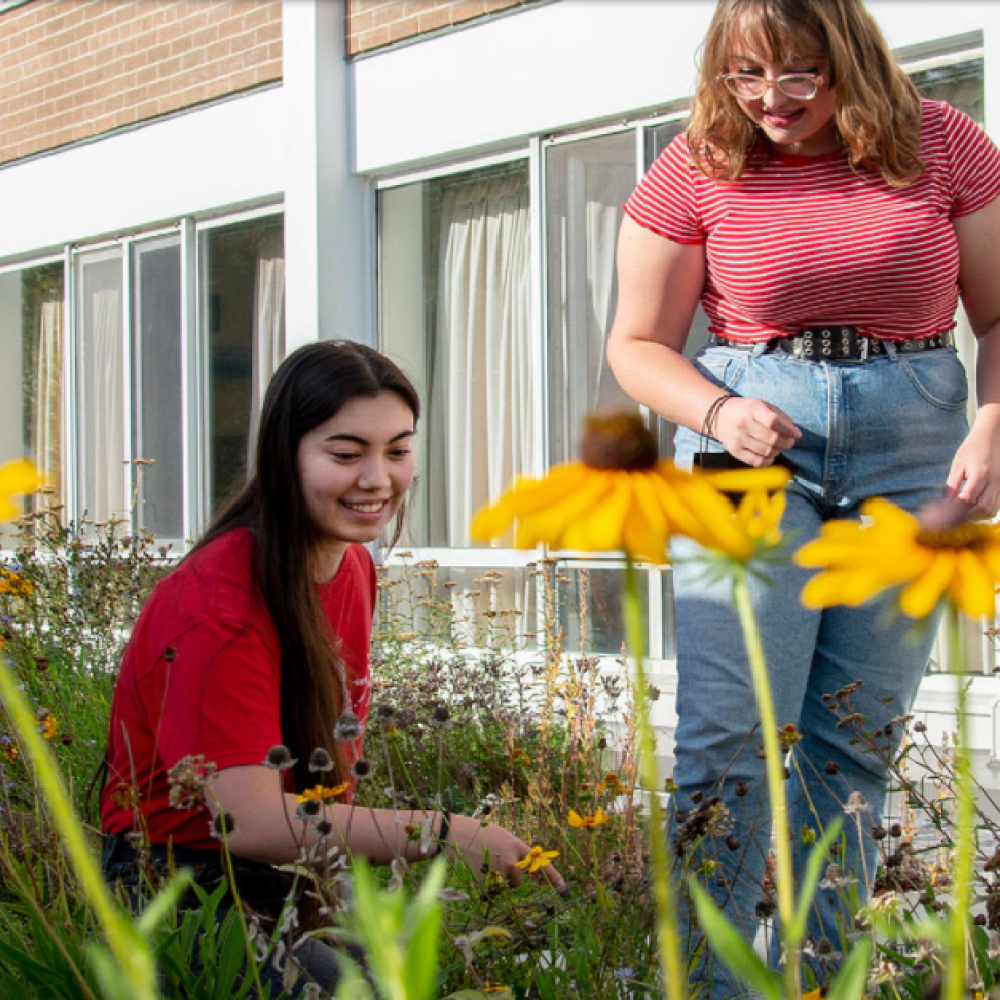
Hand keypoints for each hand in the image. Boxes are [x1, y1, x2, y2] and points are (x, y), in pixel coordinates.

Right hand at [446, 814, 565, 891]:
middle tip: (498, 868)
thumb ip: (512, 850)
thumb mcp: (500, 837)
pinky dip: (483, 883)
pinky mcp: (484, 881)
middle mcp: (510, 858)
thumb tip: (521, 866)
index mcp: (515, 845)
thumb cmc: (477, 833)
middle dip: (512, 879)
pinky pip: (489, 890)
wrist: (452, 833)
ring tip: (484, 866)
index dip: (552, 876)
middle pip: (519, 880)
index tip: (563, 888)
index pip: (538, 862)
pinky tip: (474, 869)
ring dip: (497, 882)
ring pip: (505, 886)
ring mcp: (498, 870)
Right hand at [713, 397, 800, 466]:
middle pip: (772, 439)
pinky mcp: (734, 451)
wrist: (720, 416)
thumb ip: (780, 417)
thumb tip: (795, 434)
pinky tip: (770, 456)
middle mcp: (744, 424)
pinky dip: (768, 461)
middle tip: (789, 442)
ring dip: (777, 451)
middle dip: (786, 443)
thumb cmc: (747, 410)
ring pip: (766, 451)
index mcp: (753, 409)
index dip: (789, 430)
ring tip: (778, 447)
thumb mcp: (763, 405)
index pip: (774, 421)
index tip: (797, 434)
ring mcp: (738, 438)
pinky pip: (756, 462)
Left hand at [943, 413, 999, 518]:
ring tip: (962, 514)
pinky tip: (973, 509)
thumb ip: (952, 484)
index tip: (944, 514)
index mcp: (980, 474)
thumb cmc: (972, 448)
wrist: (993, 436)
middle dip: (966, 516)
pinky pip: (996, 505)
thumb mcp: (958, 464)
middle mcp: (994, 481)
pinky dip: (984, 511)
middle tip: (953, 517)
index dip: (955, 509)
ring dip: (976, 516)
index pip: (968, 499)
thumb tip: (944, 503)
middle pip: (982, 508)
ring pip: (991, 509)